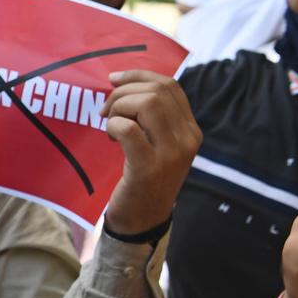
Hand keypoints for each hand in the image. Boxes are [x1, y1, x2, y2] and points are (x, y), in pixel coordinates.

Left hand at [101, 70, 201, 235]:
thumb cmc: (141, 178)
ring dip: (119, 107)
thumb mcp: (155, 145)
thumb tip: (120, 82)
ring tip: (109, 125)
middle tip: (106, 111)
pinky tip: (110, 139)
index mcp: (190, 130)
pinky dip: (113, 126)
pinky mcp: (148, 168)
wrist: (141, 222)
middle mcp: (187, 139)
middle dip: (124, 92)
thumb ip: (150, 118)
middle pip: (158, 90)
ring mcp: (171, 154)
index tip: (114, 80)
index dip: (139, 75)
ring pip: (147, 103)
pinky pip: (128, 129)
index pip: (170, 86)